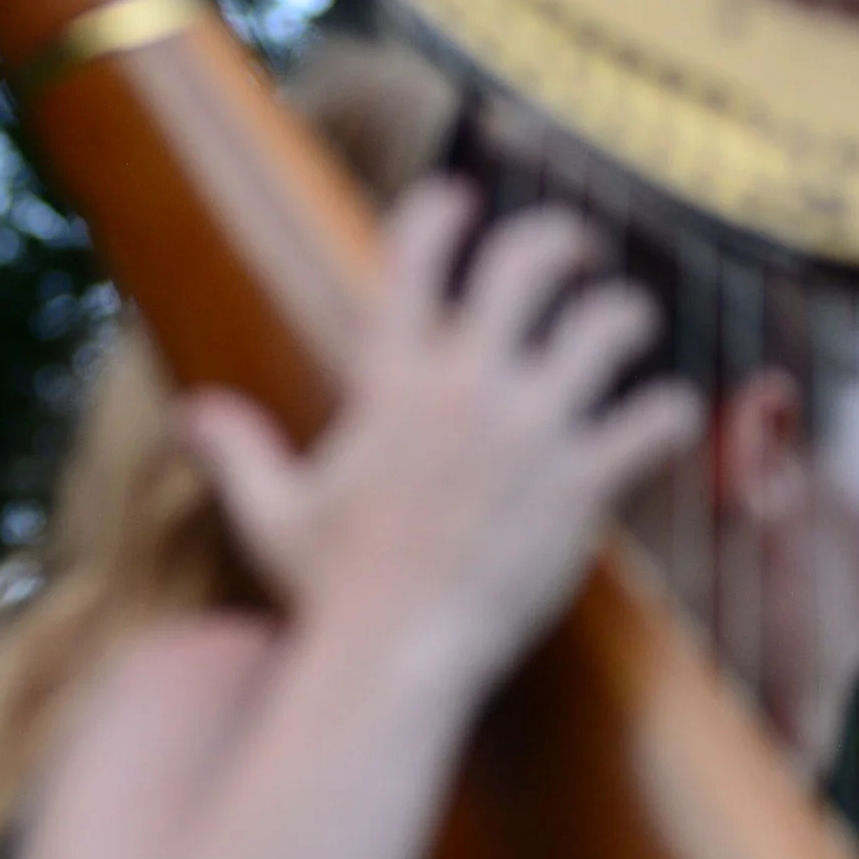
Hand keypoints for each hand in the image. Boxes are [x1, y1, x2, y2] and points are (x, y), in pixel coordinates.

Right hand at [184, 184, 700, 685]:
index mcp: (389, 381)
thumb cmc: (330, 591)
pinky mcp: (581, 483)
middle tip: (576, 248)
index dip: (441, 210)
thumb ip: (237, 450)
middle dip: (561, 240)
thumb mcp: (272, 514)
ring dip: (625, 316)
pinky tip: (663, 418)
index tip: (459, 200)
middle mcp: (463, 387)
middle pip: (528, 263)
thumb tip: (190, 416)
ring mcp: (530, 431)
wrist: (395, 657)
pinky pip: (654, 418)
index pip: (415, 254)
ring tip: (627, 325)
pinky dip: (668, 412)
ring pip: (609, 326)